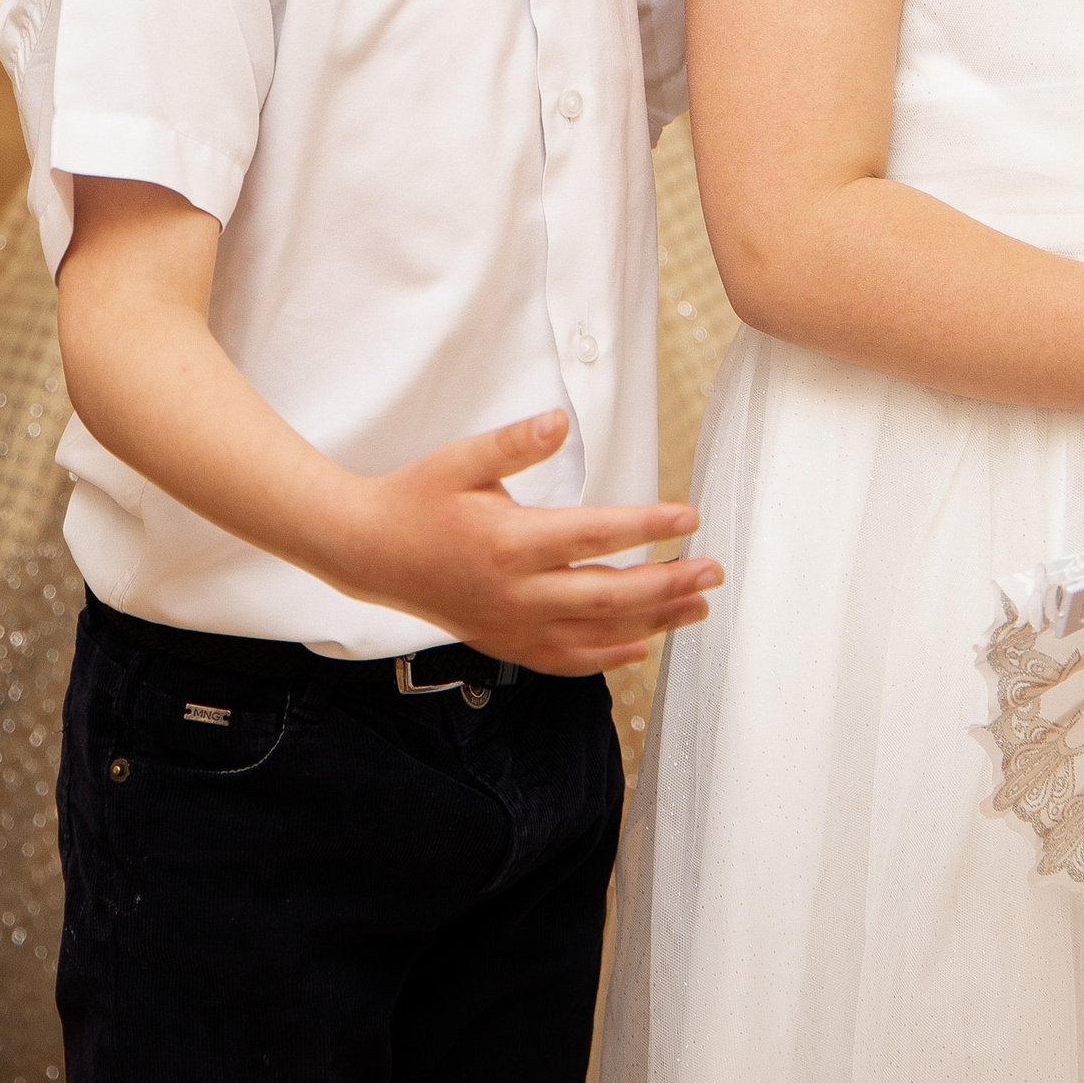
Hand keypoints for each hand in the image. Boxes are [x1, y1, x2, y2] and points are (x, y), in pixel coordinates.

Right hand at [333, 410, 722, 676]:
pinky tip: (643, 644)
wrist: (370, 553)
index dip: (647, 527)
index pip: (595, 536)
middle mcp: (517, 592)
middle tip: (713, 570)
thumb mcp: (461, 460)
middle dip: (668, 583)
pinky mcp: (506, 643)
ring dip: (654, 621)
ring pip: (597, 633)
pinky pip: (567, 660)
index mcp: (510, 542)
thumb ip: (514, 444)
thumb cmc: (418, 499)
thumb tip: (560, 422)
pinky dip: (609, 655)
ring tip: (698, 607)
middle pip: (609, 595)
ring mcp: (513, 625)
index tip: (689, 519)